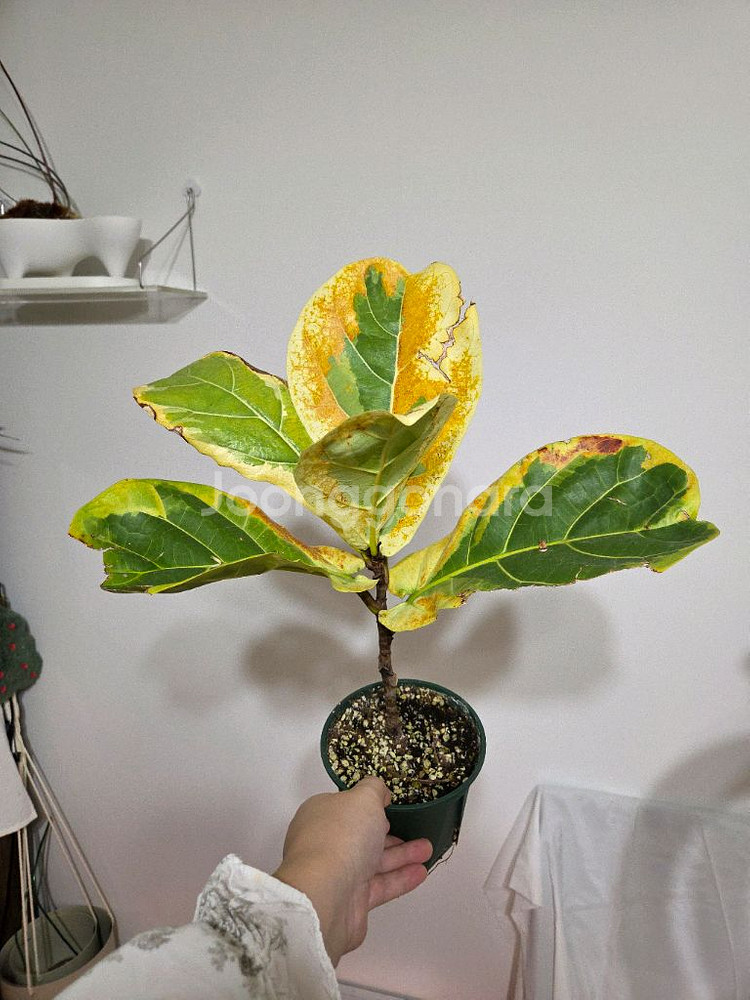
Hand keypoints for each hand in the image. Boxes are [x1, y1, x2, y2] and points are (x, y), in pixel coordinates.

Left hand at [273, 776, 430, 965]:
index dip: (368, 806)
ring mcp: (337, 874)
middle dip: (391, 832)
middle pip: (362, 835)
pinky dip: (400, 878)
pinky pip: (380, 885)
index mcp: (321, 815)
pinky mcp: (351, 901)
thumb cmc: (342, 837)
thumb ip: (374, 789)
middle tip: (416, 829)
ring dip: (402, 854)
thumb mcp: (363, 798)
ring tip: (428, 849)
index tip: (390, 805)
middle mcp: (326, 843)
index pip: (346, 807)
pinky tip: (421, 872)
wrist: (324, 896)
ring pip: (374, 861)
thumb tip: (380, 793)